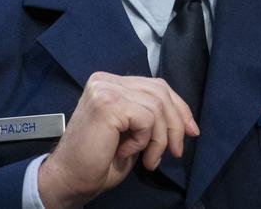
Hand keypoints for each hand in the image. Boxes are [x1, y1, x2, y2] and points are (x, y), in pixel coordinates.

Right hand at [38, 72, 199, 207]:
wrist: (69, 180)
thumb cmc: (97, 161)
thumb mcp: (132, 133)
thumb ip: (150, 117)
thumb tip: (185, 121)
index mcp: (110, 83)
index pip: (156, 86)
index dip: (179, 108)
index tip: (192, 130)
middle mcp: (106, 80)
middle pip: (160, 92)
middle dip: (175, 124)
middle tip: (176, 152)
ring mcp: (105, 89)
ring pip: (157, 106)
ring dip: (160, 139)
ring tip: (149, 160)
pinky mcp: (108, 103)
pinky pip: (145, 119)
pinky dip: (143, 141)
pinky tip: (126, 152)